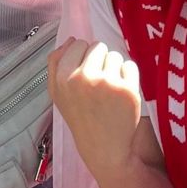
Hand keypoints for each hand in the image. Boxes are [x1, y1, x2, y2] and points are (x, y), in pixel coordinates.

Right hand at [48, 38, 145, 173]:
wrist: (104, 148)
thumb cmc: (81, 118)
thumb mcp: (57, 93)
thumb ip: (56, 64)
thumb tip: (70, 39)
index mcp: (63, 77)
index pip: (78, 44)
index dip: (83, 58)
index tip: (85, 75)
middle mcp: (83, 77)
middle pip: (98, 47)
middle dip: (100, 61)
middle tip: (98, 86)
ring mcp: (106, 83)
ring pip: (115, 55)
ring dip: (114, 69)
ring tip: (110, 91)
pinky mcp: (127, 89)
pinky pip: (130, 66)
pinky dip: (129, 77)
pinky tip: (122, 94)